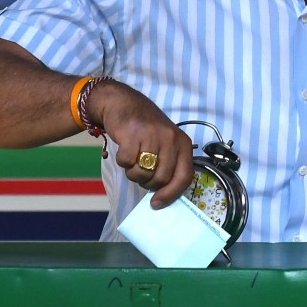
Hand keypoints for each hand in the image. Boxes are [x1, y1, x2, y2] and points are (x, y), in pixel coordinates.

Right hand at [85, 80, 193, 207]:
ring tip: (132, 158)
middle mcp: (171, 139)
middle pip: (161, 179)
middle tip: (140, 172)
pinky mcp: (133, 135)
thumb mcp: (165, 143)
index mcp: (183, 143)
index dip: (171, 194)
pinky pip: (126, 162)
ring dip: (133, 172)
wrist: (122, 102)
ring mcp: (152, 136)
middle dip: (147, 182)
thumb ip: (168, 164)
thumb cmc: (145, 127)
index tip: (157, 203)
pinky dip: (122, 161)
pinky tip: (124, 148)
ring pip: (143, 174)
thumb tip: (163, 196)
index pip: (184, 177)